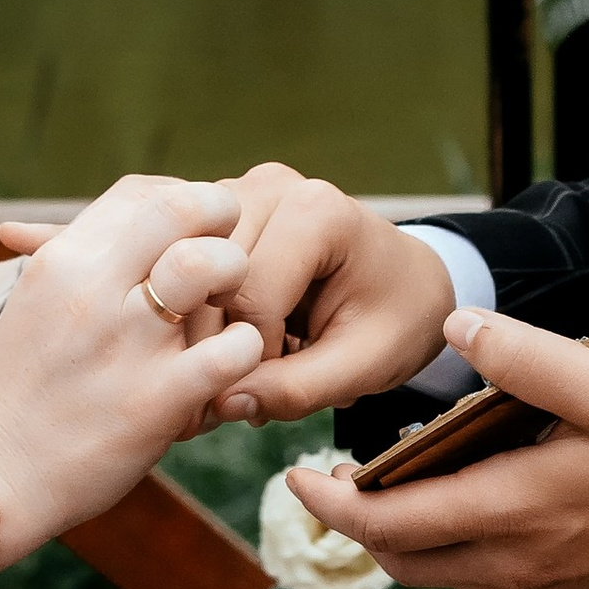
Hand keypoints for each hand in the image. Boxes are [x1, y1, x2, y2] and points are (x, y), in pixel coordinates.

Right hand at [0, 176, 260, 545]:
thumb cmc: (20, 389)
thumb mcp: (37, 304)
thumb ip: (84, 263)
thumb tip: (130, 222)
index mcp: (62, 260)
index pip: (141, 191)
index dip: (183, 201)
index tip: (194, 233)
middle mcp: (94, 288)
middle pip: (184, 207)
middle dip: (221, 223)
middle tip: (225, 262)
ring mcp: (128, 342)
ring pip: (214, 265)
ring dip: (235, 281)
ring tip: (228, 312)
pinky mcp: (158, 398)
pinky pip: (234, 349)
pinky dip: (246, 351)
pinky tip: (233, 364)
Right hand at [152, 162, 457, 424]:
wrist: (407, 283)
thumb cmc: (396, 320)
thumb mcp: (364, 366)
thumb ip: (298, 388)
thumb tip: (224, 403)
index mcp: (316, 211)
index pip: (250, 295)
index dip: (254, 356)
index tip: (279, 387)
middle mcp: (269, 185)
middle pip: (207, 280)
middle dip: (219, 346)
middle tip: (243, 393)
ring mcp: (237, 192)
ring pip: (184, 275)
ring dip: (204, 331)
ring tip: (240, 367)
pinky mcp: (216, 213)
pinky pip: (181, 268)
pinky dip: (198, 314)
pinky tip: (227, 343)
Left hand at [284, 309, 588, 588]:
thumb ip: (527, 357)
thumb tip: (454, 328)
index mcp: (513, 511)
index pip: (389, 525)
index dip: (330, 507)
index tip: (295, 479)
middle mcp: (516, 562)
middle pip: (403, 561)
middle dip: (356, 527)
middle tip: (328, 482)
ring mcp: (541, 582)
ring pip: (440, 574)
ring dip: (401, 539)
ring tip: (384, 487)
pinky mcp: (565, 586)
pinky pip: (479, 577)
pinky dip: (445, 547)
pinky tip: (458, 505)